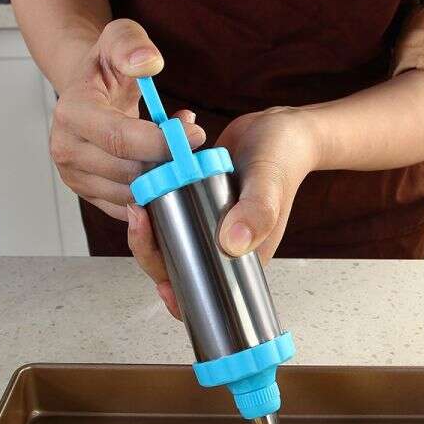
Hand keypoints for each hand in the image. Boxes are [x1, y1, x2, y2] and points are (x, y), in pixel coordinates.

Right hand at [50, 19, 204, 220]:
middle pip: (129, 172)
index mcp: (72, 113)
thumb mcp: (118, 37)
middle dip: (168, 162)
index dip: (163, 142)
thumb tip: (149, 63)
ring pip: (132, 195)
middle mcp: (67, 150)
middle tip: (192, 145)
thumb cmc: (105, 67)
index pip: (120, 139)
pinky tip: (162, 170)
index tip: (195, 135)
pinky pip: (129, 209)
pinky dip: (153, 194)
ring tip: (174, 153)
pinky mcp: (90, 195)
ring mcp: (76, 177)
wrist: (87, 92)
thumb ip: (132, 44)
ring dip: (163, 179)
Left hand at [127, 106, 320, 318]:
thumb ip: (258, 212)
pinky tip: (149, 177)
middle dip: (150, 249)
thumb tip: (232, 244)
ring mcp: (205, 223)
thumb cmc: (284, 159)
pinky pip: (168, 208)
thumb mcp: (270, 183)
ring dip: (147, 224)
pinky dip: (154, 197)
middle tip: (140, 217)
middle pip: (175, 263)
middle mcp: (219, 243)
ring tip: (139, 199)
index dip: (179, 294)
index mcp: (240, 255)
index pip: (205, 288)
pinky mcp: (194, 200)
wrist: (278, 129)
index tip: (162, 283)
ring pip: (166, 237)